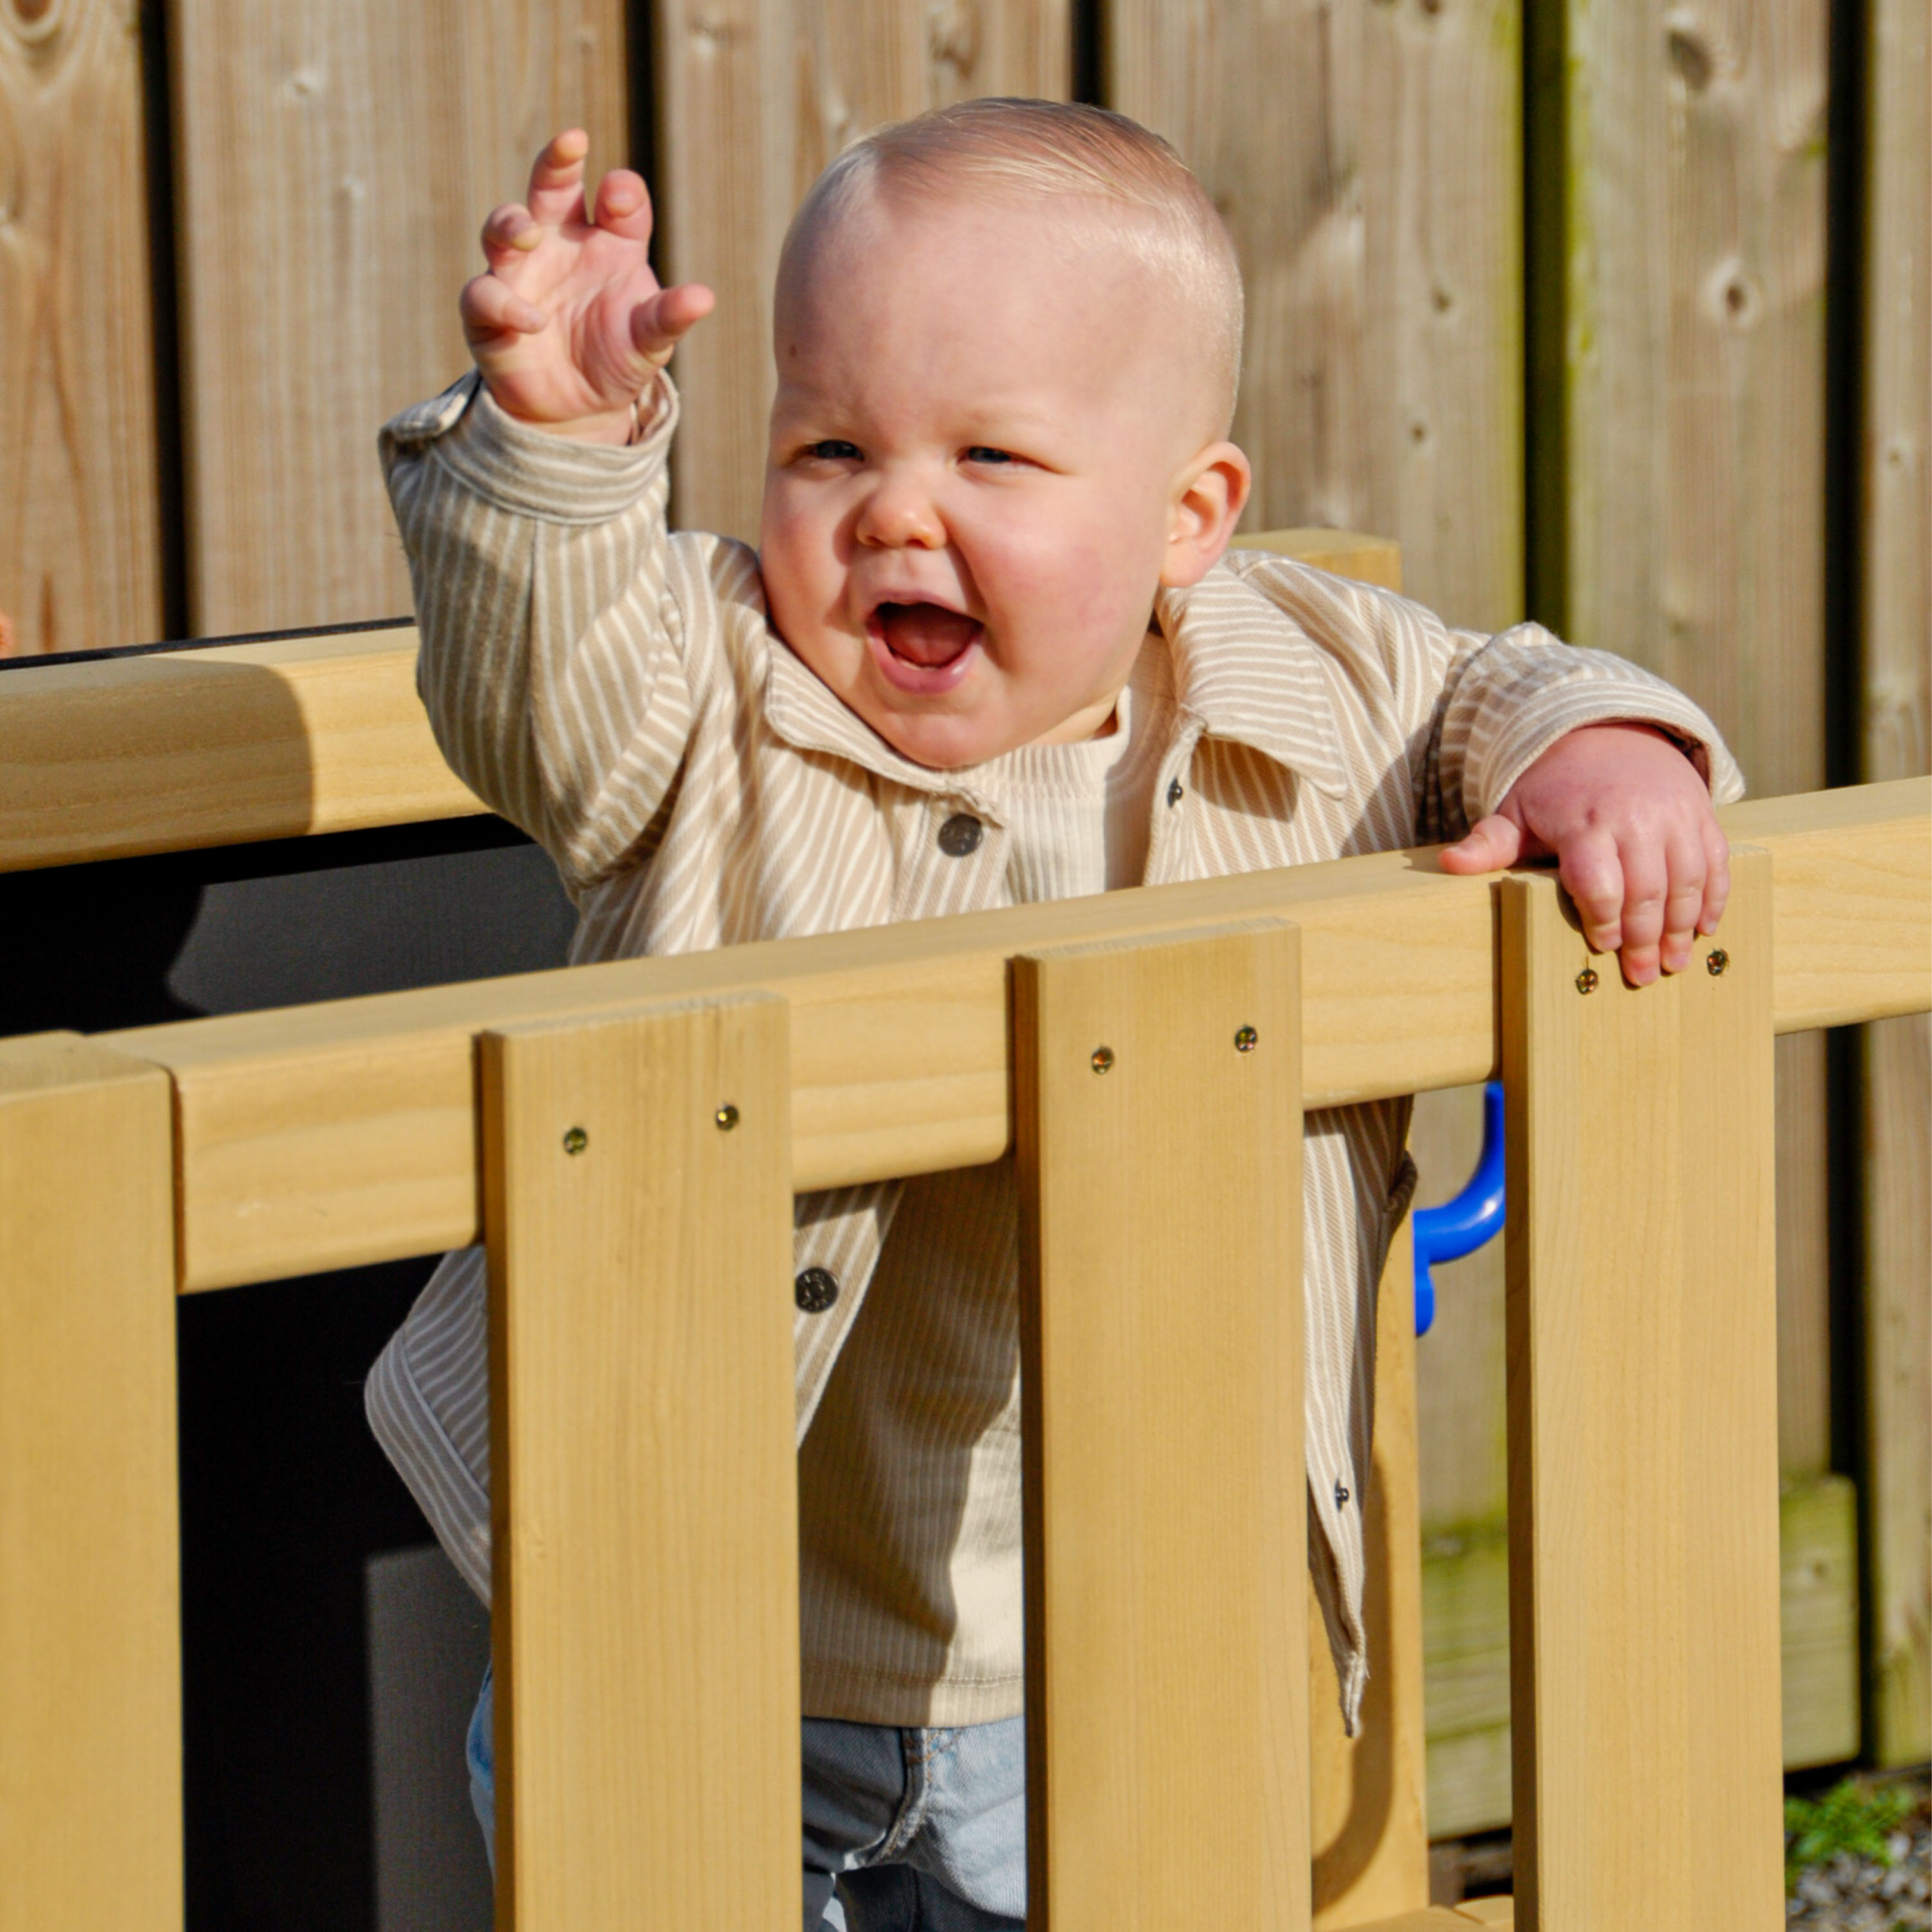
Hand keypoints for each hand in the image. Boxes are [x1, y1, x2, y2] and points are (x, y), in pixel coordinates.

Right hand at [460, 130, 714, 444]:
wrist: (577, 408)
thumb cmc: (616, 358)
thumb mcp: (649, 342)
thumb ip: (669, 317)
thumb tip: (704, 298)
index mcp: (609, 243)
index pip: (618, 201)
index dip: (621, 192)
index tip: (620, 197)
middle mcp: (561, 244)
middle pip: (552, 186)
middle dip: (557, 161)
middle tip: (572, 142)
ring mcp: (521, 272)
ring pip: (503, 227)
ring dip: (511, 223)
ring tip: (529, 234)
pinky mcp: (489, 311)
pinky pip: (486, 295)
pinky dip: (504, 303)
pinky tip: (532, 322)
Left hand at [1439, 723, 1729, 985]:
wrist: (1608, 735)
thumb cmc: (1555, 790)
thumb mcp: (1515, 812)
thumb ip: (1489, 844)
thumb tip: (1449, 864)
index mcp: (1584, 822)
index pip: (1599, 880)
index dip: (1603, 918)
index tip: (1603, 947)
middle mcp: (1635, 818)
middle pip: (1646, 888)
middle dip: (1646, 938)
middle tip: (1642, 976)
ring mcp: (1674, 816)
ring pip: (1687, 879)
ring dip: (1683, 926)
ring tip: (1675, 962)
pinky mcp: (1701, 815)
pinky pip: (1715, 861)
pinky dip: (1715, 897)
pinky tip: (1705, 929)